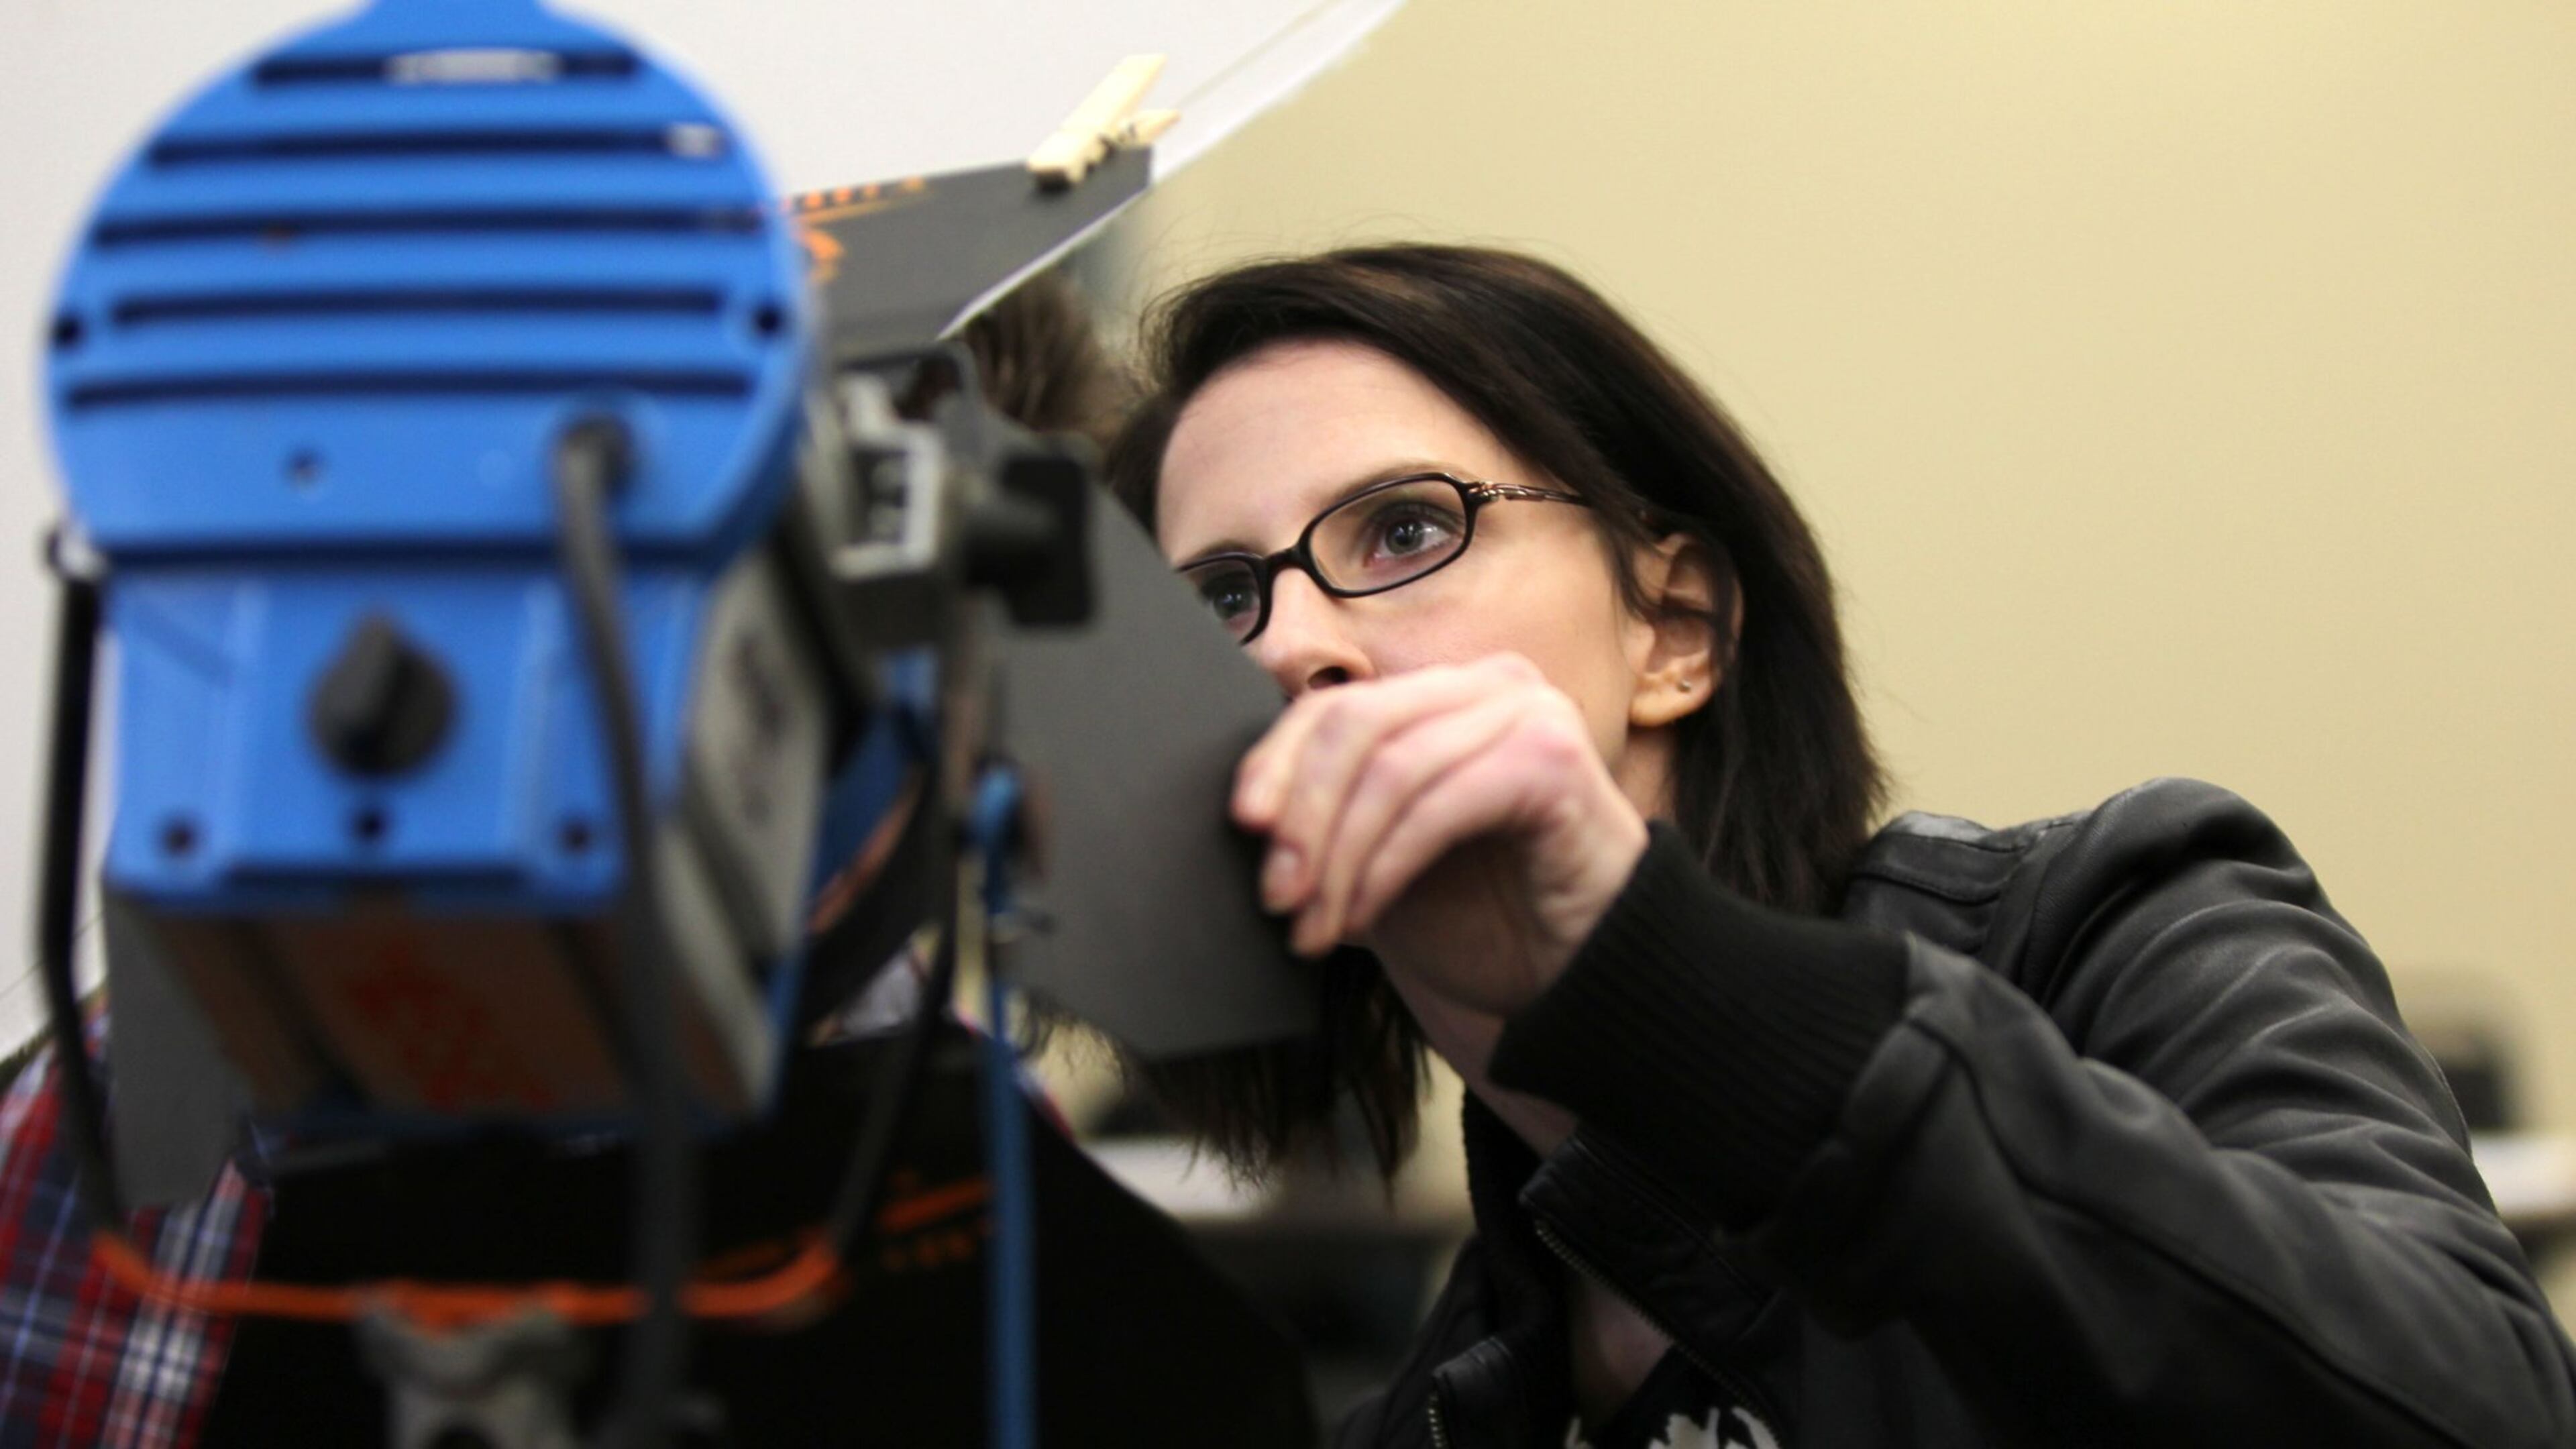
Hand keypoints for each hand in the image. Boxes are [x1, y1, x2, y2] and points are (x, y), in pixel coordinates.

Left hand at [1232, 653, 1649, 1025]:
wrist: (1582, 979)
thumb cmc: (1488, 919)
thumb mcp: (1386, 860)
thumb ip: (1333, 822)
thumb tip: (1247, 821)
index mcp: (1444, 695)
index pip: (1333, 705)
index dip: (1275, 763)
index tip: (1242, 828)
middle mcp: (1490, 683)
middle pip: (1353, 722)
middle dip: (1301, 814)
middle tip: (1275, 893)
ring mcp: (1527, 712)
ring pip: (1391, 766)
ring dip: (1338, 856)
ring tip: (1313, 925)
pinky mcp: (1552, 759)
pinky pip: (1439, 803)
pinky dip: (1386, 865)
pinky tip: (1364, 916)